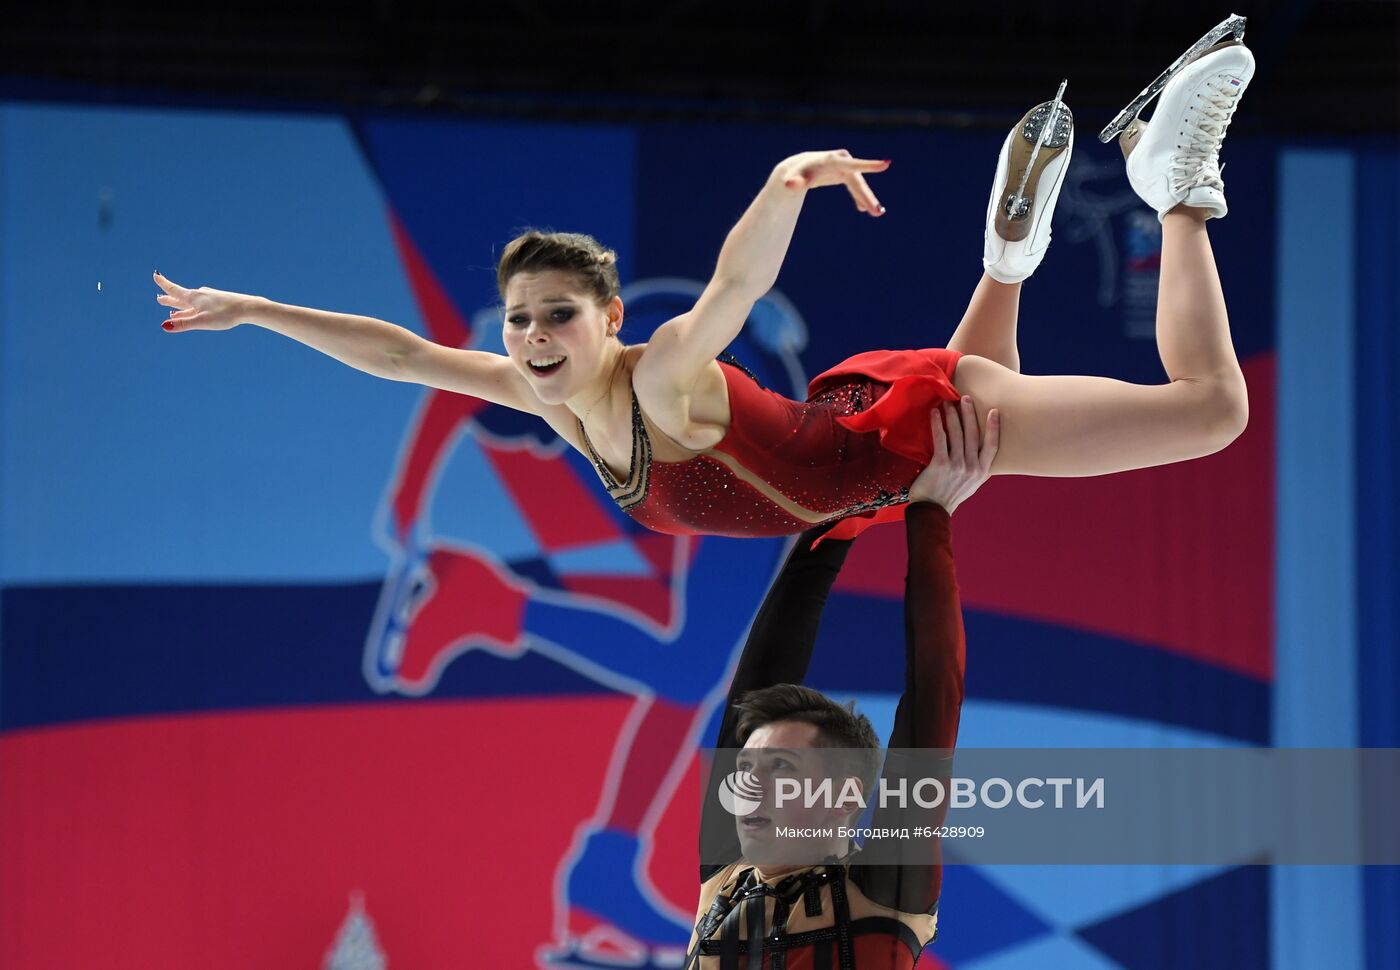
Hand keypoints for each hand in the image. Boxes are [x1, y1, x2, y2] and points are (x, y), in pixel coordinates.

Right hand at [153, 271, 256, 331]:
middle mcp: (200, 295)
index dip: (163, 284)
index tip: (155, 275)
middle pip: (181, 298)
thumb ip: (184, 324)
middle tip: (159, 298)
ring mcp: (209, 298)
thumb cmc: (225, 314)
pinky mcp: (218, 301)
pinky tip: (196, 310)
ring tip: (173, 311)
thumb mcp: (202, 321)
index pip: (174, 290)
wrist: (247, 308)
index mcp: (193, 298)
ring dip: (181, 306)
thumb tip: (164, 326)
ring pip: (191, 303)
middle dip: (169, 299)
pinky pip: (201, 306)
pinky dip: (193, 309)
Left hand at [773, 150, 889, 215]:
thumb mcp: (793, 179)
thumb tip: (789, 185)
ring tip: (877, 213)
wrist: (798, 169)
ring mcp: (846, 167)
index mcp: (832, 160)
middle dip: (867, 196)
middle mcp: (842, 161)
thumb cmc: (795, 174)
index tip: (886, 164)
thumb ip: (794, 182)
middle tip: (877, 212)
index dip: (868, 165)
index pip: (852, 164)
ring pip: (859, 184)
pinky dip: (860, 198)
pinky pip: (856, 187)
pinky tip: (862, 209)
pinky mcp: (846, 173)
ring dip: (867, 199)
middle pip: (858, 181)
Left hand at [907, 396, 998, 513]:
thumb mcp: (971, 484)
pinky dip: (938, 424)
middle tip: (965, 397)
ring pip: (957, 434)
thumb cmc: (950, 496)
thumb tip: (980, 453)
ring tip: (948, 401)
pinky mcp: (941, 465)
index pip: (992, 446)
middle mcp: (972, 467)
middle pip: (973, 434)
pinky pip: (940, 439)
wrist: (932, 512)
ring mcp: (957, 466)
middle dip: (969, 414)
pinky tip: (934, 413)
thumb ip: (977, 468)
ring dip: (952, 415)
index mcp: (981, 471)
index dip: (994, 428)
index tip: (994, 411)